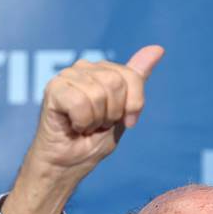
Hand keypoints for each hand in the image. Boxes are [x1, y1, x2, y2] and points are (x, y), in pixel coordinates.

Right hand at [1, 45, 164, 213]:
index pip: (131, 76)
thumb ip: (136, 81)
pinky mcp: (53, 88)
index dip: (133, 104)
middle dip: (112, 113)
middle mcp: (84, 68)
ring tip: (84, 126)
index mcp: (103, 71)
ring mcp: (67, 76)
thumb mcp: (124, 113)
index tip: (126, 122)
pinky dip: (81, 122)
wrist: (67, 165)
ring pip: (98, 94)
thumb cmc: (92, 142)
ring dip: (95, 120)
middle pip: (115, 83)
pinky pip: (81, 103)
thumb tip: (158, 48)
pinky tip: (72, 126)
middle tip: (97, 125)